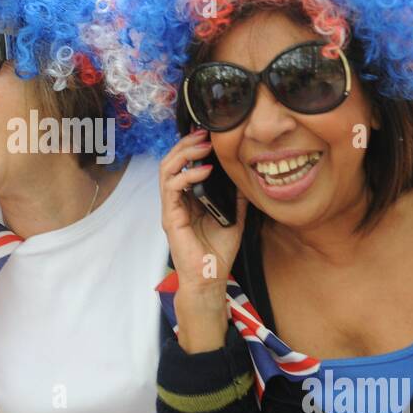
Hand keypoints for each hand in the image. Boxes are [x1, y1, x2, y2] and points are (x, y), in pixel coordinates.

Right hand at [159, 129, 247, 352]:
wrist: (210, 280)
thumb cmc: (218, 254)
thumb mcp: (235, 219)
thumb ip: (237, 199)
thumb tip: (246, 178)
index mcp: (188, 200)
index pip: (183, 166)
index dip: (192, 147)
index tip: (208, 133)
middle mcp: (176, 201)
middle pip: (172, 162)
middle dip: (186, 144)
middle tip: (204, 132)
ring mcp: (171, 208)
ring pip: (167, 170)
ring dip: (184, 154)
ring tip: (202, 145)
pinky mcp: (171, 218)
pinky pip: (172, 189)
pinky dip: (187, 175)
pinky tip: (204, 171)